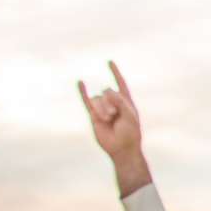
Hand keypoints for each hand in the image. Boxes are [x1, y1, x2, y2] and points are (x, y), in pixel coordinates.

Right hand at [77, 61, 150, 191]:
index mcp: (126, 102)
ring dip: (102, 109)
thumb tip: (106, 90)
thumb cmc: (130, 133)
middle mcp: (114, 103)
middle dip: (110, 103)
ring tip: (108, 119)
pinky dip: (82, 91)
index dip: (115, 73)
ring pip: (97, 99)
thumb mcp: (130, 116)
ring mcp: (103, 108)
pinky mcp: (93, 115)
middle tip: (115, 116)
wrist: (121, 148)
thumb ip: (121, 101)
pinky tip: (80, 82)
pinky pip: (86, 100)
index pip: (121, 84)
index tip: (110, 62)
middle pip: (107, 92)